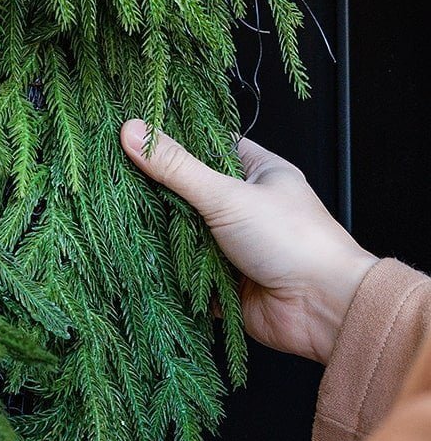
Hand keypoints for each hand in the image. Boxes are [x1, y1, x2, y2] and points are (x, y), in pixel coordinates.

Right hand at [120, 120, 377, 363]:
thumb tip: (131, 130)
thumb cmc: (290, 240)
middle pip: (193, 192)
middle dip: (161, 193)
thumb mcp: (227, 195)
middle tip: (115, 178)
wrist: (324, 309)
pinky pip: (190, 275)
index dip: (175, 141)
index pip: (211, 146)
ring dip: (164, 235)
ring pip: (188, 235)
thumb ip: (176, 167)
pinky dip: (171, 274)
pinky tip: (137, 262)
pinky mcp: (228, 283)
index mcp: (260, 173)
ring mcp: (238, 247)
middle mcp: (249, 207)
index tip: (134, 135)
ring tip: (118, 219)